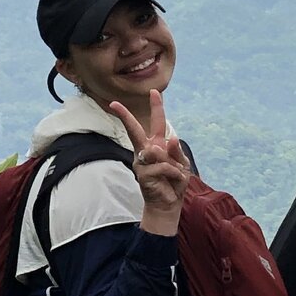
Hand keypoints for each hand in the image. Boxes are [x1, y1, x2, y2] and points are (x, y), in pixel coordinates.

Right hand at [105, 91, 188, 236]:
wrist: (169, 203)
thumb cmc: (174, 181)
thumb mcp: (181, 164)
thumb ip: (176, 151)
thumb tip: (171, 138)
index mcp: (157, 145)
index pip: (156, 123)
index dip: (156, 107)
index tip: (154, 91)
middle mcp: (146, 151)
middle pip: (134, 130)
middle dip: (125, 116)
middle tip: (114, 104)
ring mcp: (141, 162)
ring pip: (157, 150)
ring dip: (173, 163)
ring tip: (174, 174)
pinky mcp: (142, 174)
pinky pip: (163, 166)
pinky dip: (174, 172)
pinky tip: (173, 181)